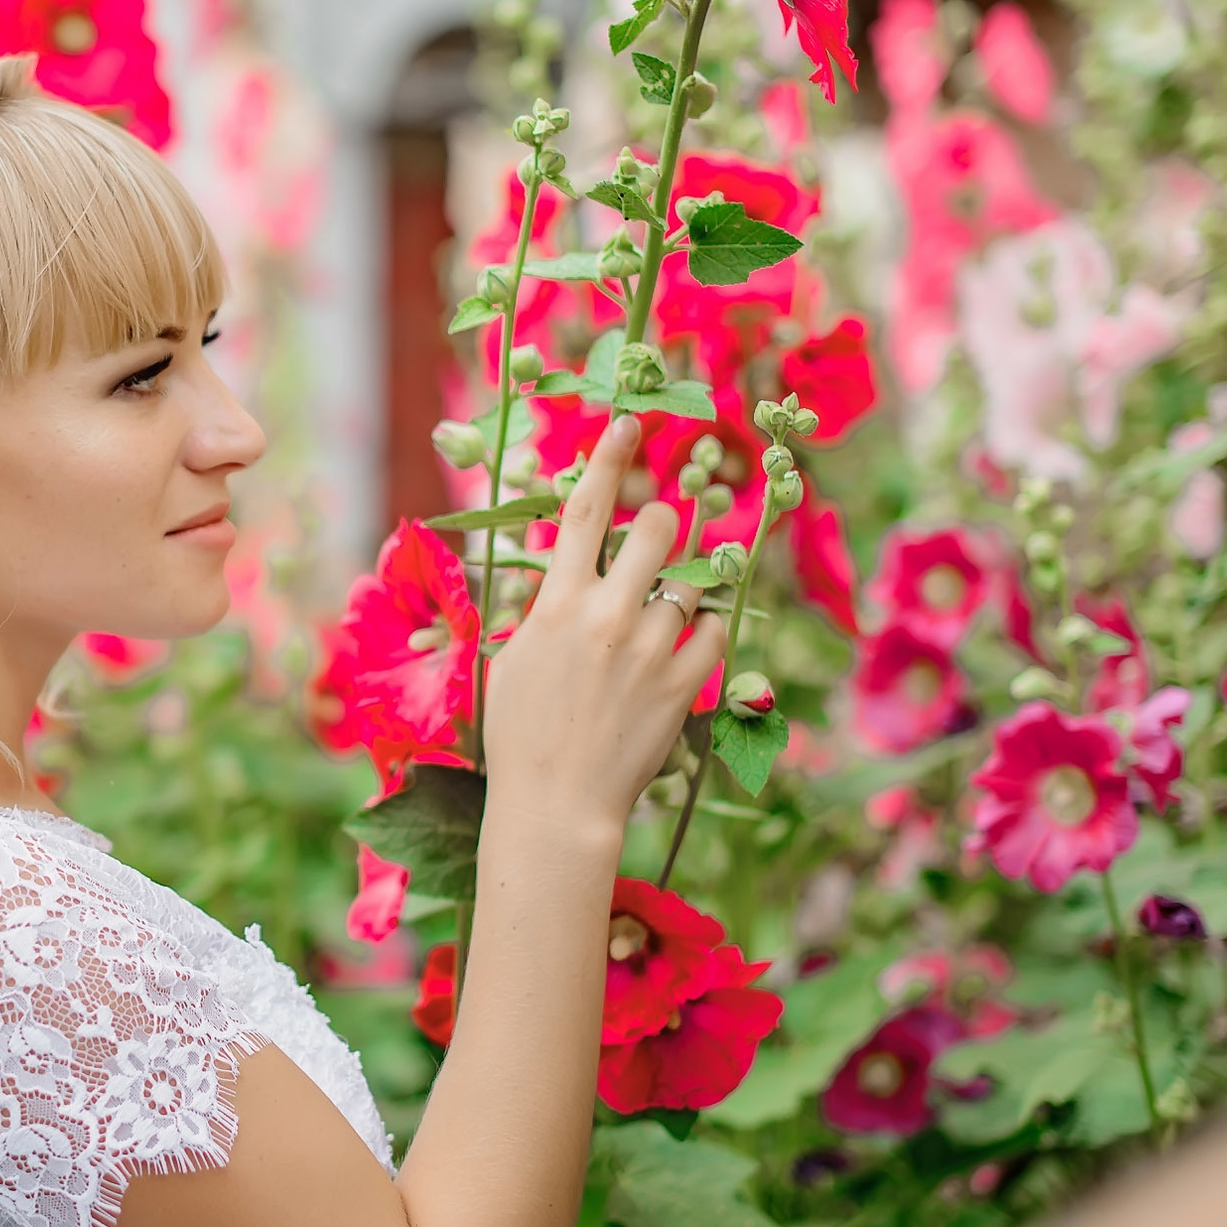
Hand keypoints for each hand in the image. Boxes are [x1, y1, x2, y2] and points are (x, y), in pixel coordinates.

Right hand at [480, 413, 726, 827]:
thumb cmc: (521, 734)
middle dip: (662, 523)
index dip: (609, 458)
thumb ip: (544, 607)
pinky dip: (703, 630)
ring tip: (657, 621)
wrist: (556, 803)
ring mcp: (651, 647)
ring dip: (678, 587)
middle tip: (657, 539)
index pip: (587, 509)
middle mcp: (609, 614)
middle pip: (656, 528)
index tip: (628, 422)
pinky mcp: (684, 683)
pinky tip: (682, 649)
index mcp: (558, 603)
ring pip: (687, 580)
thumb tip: (565, 571)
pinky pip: (713, 628)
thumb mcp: (514, 656)